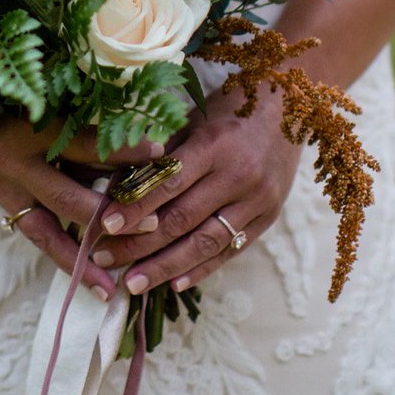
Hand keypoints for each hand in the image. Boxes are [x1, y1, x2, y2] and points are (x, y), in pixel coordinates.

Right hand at [0, 112, 163, 299]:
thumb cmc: (8, 95)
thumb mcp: (44, 101)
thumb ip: (80, 124)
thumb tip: (129, 143)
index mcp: (32, 129)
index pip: (86, 144)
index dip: (123, 150)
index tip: (161, 152)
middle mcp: (17, 165)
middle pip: (69, 198)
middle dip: (110, 215)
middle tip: (151, 225)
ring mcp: (6, 190)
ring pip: (48, 233)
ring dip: (81, 259)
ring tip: (110, 286)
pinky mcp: (3, 204)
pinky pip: (36, 235)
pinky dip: (61, 256)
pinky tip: (86, 279)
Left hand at [88, 88, 301, 295]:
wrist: (290, 109)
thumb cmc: (229, 110)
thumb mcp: (193, 120)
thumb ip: (160, 154)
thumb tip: (117, 187)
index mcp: (214, 145)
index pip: (169, 183)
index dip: (136, 207)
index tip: (105, 225)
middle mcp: (238, 176)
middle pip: (183, 219)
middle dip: (140, 243)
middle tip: (105, 258)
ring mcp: (257, 201)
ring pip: (205, 243)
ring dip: (165, 267)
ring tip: (132, 284)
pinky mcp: (267, 219)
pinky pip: (230, 251)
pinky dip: (201, 269)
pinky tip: (174, 285)